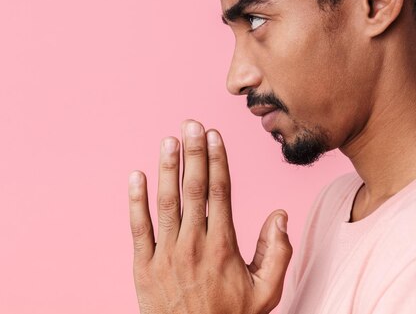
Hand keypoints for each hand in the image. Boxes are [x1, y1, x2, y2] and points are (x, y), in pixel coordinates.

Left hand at [128, 119, 292, 313]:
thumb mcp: (267, 291)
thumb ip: (277, 251)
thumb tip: (280, 214)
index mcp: (223, 246)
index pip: (220, 192)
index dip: (217, 161)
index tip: (214, 136)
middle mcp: (195, 244)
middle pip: (194, 189)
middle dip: (193, 153)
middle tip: (191, 124)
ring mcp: (167, 254)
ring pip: (166, 203)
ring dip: (167, 169)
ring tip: (168, 141)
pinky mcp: (144, 266)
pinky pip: (139, 229)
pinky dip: (135, 202)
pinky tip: (135, 177)